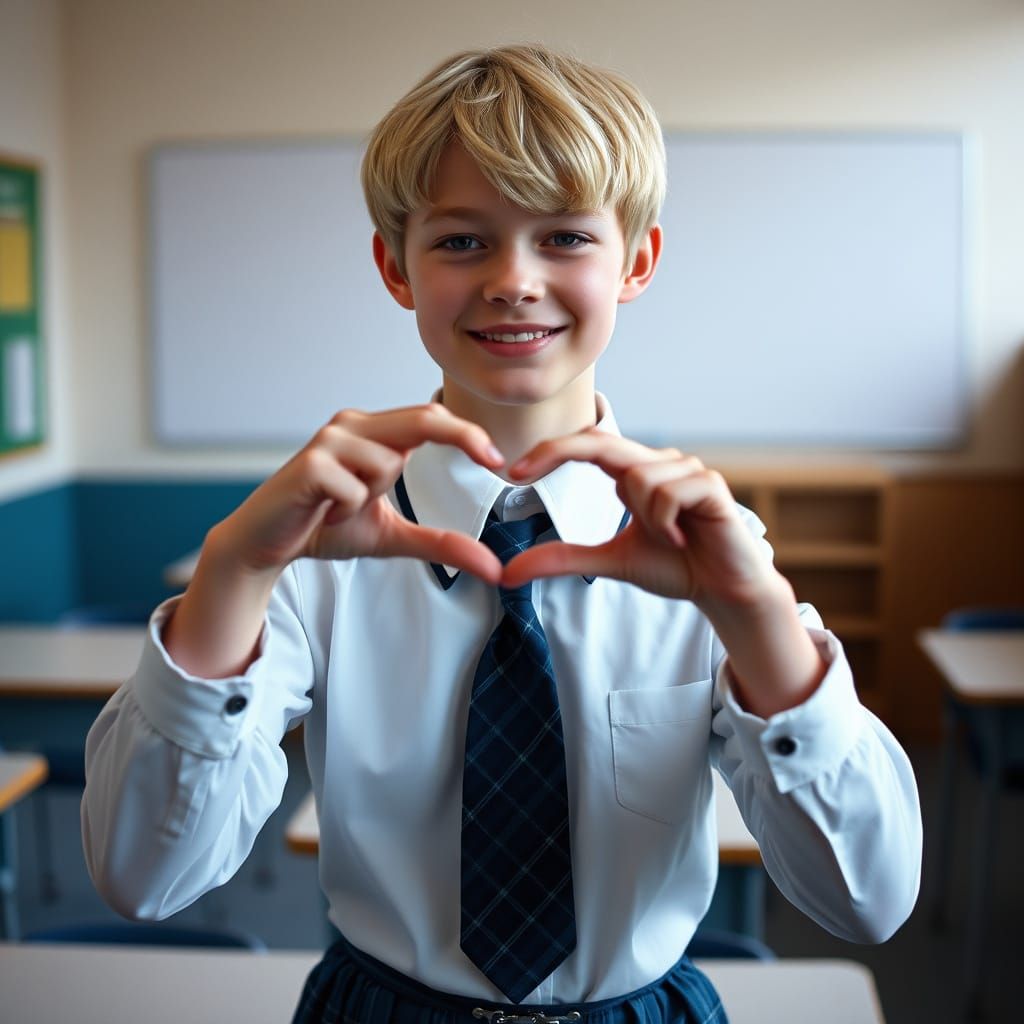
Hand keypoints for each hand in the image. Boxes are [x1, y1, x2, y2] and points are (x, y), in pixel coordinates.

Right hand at [211, 404, 504, 584]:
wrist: (265, 544)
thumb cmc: (323, 528)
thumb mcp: (392, 536)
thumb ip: (441, 543)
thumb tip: (494, 567)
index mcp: (373, 433)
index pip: (430, 419)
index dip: (469, 433)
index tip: (500, 460)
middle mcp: (352, 426)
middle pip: (422, 420)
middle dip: (463, 438)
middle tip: (494, 462)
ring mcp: (329, 441)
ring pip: (389, 463)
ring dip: (374, 498)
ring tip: (341, 510)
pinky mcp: (310, 465)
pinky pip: (355, 488)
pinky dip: (348, 510)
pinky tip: (322, 515)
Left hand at [500, 430, 776, 611]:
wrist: (722, 590)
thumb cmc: (674, 567)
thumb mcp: (608, 562)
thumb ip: (562, 559)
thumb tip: (508, 572)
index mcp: (633, 473)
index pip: (588, 446)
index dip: (551, 450)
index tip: (513, 471)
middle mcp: (658, 462)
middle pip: (601, 442)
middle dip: (557, 452)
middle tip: (518, 473)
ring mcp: (686, 469)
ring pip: (636, 477)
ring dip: (643, 516)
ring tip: (667, 539)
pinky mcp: (710, 484)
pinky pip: (668, 492)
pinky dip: (666, 522)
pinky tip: (682, 539)